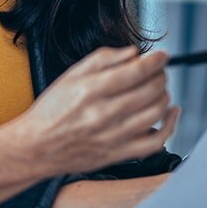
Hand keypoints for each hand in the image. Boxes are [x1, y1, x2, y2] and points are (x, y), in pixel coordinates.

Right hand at [8, 46, 179, 176]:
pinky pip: (156, 141)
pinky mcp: (119, 154)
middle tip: (158, 72)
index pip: (136, 71)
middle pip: (150, 90)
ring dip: (165, 96)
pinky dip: (170, 125)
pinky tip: (170, 113)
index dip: (155, 61)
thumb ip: (103, 59)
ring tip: (159, 89)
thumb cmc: (51, 112)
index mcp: (92, 91)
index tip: (161, 56)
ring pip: (156, 112)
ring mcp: (114, 136)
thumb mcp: (71, 75)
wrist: (36, 147)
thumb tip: (133, 53)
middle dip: (160, 76)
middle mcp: (104, 114)